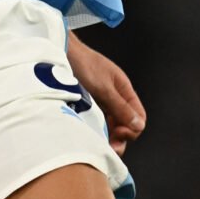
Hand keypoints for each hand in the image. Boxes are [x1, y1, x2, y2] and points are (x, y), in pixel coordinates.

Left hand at [67, 31, 145, 155]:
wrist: (60, 53)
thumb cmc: (83, 64)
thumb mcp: (103, 88)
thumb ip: (120, 107)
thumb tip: (138, 125)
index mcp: (124, 90)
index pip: (139, 117)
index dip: (132, 129)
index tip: (119, 134)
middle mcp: (116, 96)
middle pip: (126, 124)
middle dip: (121, 137)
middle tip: (109, 146)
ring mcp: (102, 100)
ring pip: (112, 124)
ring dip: (109, 136)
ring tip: (99, 144)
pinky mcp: (89, 104)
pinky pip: (99, 121)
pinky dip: (98, 130)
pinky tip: (90, 135)